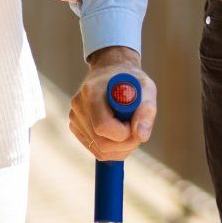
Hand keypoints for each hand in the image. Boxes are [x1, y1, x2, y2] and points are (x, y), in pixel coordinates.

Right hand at [69, 46, 157, 161]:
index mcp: (92, 92)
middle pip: (102, 143)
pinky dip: (113, 148)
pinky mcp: (75, 127)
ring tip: (128, 128)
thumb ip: (146, 110)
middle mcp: (78, 106)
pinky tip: (118, 132)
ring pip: (100, 150)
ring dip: (121, 148)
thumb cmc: (130, 80)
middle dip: (125, 144)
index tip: (135, 124)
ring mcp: (75, 118)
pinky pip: (96, 149)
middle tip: (137, 131)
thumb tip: (141, 136)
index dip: (124, 133)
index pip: (103, 127)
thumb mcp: (146, 88)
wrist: (112, 71)